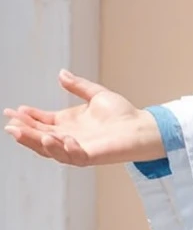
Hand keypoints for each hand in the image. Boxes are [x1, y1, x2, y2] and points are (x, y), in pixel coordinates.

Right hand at [3, 69, 162, 166]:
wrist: (142, 126)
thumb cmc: (123, 114)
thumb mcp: (97, 95)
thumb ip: (78, 86)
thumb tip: (61, 73)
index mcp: (68, 124)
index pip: (41, 122)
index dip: (26, 117)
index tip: (13, 110)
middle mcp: (69, 137)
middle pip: (39, 136)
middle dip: (24, 131)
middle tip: (10, 124)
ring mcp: (78, 148)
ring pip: (50, 149)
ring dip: (35, 142)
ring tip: (22, 132)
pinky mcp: (90, 155)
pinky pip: (72, 156)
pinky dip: (64, 148)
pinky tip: (60, 137)